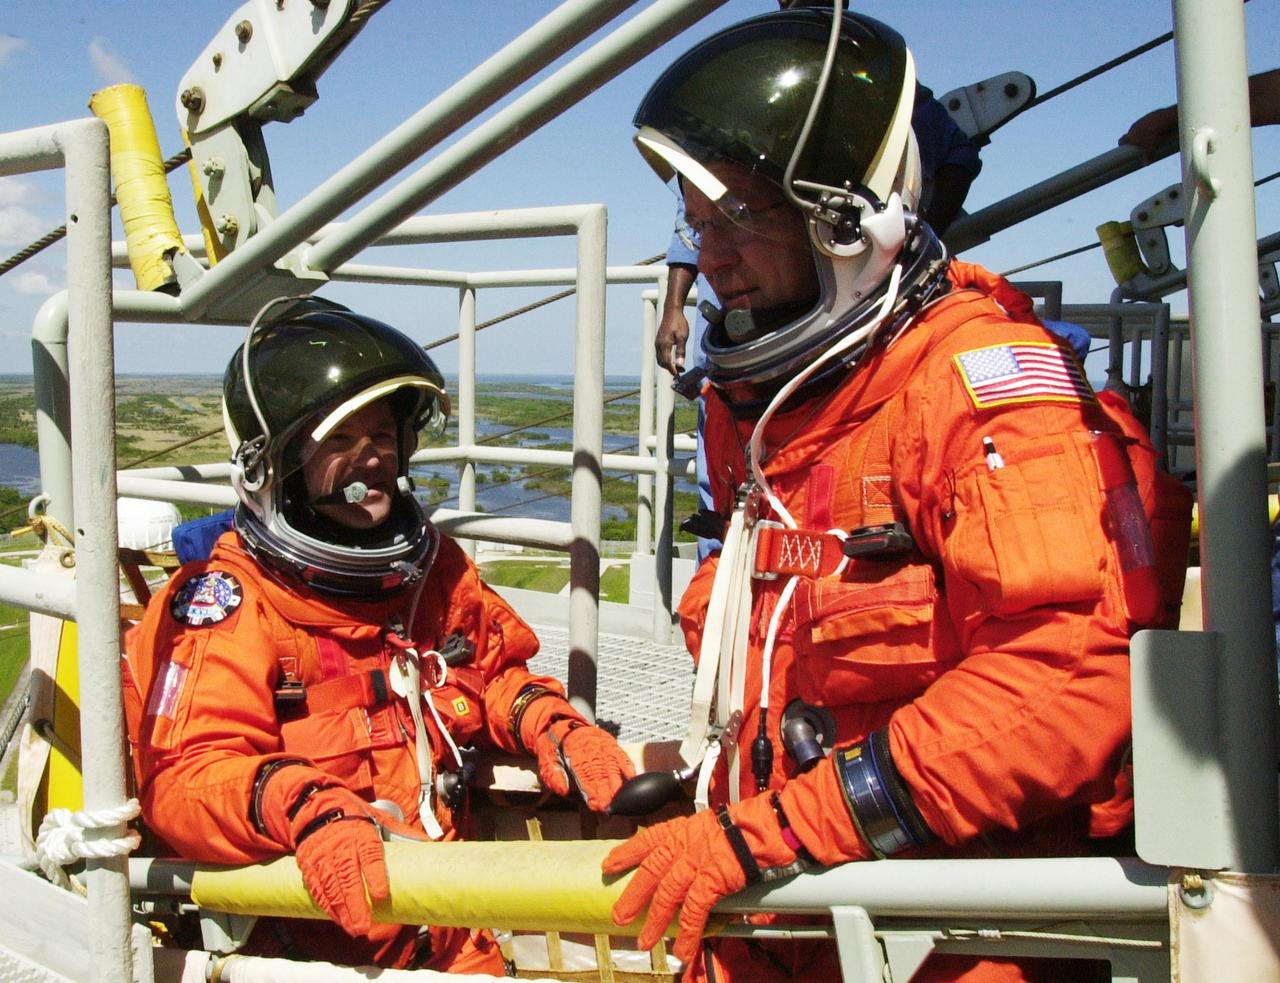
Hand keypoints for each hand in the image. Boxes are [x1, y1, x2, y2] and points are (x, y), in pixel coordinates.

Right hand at [258, 766, 419, 936]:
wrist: (315, 806)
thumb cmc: (351, 813)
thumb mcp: (377, 816)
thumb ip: (399, 831)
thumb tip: (428, 842)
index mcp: (362, 833)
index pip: (370, 856)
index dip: (376, 877)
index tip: (382, 895)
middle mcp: (341, 846)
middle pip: (349, 878)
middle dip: (356, 905)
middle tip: (365, 926)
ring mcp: (323, 856)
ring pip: (332, 887)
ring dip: (342, 910)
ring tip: (354, 928)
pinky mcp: (310, 864)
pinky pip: (317, 887)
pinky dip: (326, 905)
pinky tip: (336, 917)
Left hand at [536, 719, 635, 811]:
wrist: (560, 724)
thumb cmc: (553, 747)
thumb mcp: (546, 761)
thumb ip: (555, 778)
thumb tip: (567, 792)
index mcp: (573, 751)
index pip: (584, 774)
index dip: (591, 791)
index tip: (596, 806)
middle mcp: (590, 746)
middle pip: (600, 772)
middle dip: (605, 792)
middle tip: (609, 809)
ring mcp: (602, 744)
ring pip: (612, 765)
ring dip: (617, 784)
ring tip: (620, 800)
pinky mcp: (610, 743)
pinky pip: (621, 754)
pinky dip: (627, 766)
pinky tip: (631, 778)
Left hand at [602, 793, 799, 962]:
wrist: (764, 828)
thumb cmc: (742, 827)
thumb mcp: (709, 826)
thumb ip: (693, 842)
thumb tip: (686, 862)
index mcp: (681, 829)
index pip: (647, 840)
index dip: (626, 853)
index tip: (609, 864)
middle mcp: (683, 844)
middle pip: (650, 871)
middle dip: (633, 895)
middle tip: (619, 916)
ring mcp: (696, 862)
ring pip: (667, 894)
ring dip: (655, 921)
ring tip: (644, 941)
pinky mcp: (711, 880)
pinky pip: (693, 911)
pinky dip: (686, 932)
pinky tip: (682, 948)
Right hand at [656, 306, 690, 375]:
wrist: (672, 311)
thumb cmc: (678, 322)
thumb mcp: (682, 337)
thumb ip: (681, 351)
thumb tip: (680, 363)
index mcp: (664, 345)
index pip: (667, 362)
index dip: (672, 370)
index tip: (678, 375)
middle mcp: (659, 345)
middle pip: (662, 362)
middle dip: (670, 369)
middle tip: (680, 371)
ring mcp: (657, 343)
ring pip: (660, 359)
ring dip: (668, 364)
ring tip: (678, 365)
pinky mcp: (658, 341)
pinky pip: (660, 354)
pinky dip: (666, 359)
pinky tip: (673, 357)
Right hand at [1119, 105, 1177, 162]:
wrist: (1164, 119)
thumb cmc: (1156, 135)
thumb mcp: (1152, 149)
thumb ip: (1147, 157)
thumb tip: (1146, 164)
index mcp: (1130, 136)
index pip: (1121, 141)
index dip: (1122, 145)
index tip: (1126, 148)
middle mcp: (1133, 127)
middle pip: (1130, 134)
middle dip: (1134, 139)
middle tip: (1141, 144)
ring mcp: (1141, 120)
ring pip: (1138, 127)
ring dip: (1142, 131)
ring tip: (1151, 136)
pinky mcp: (1148, 115)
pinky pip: (1147, 121)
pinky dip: (1150, 125)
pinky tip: (1157, 128)